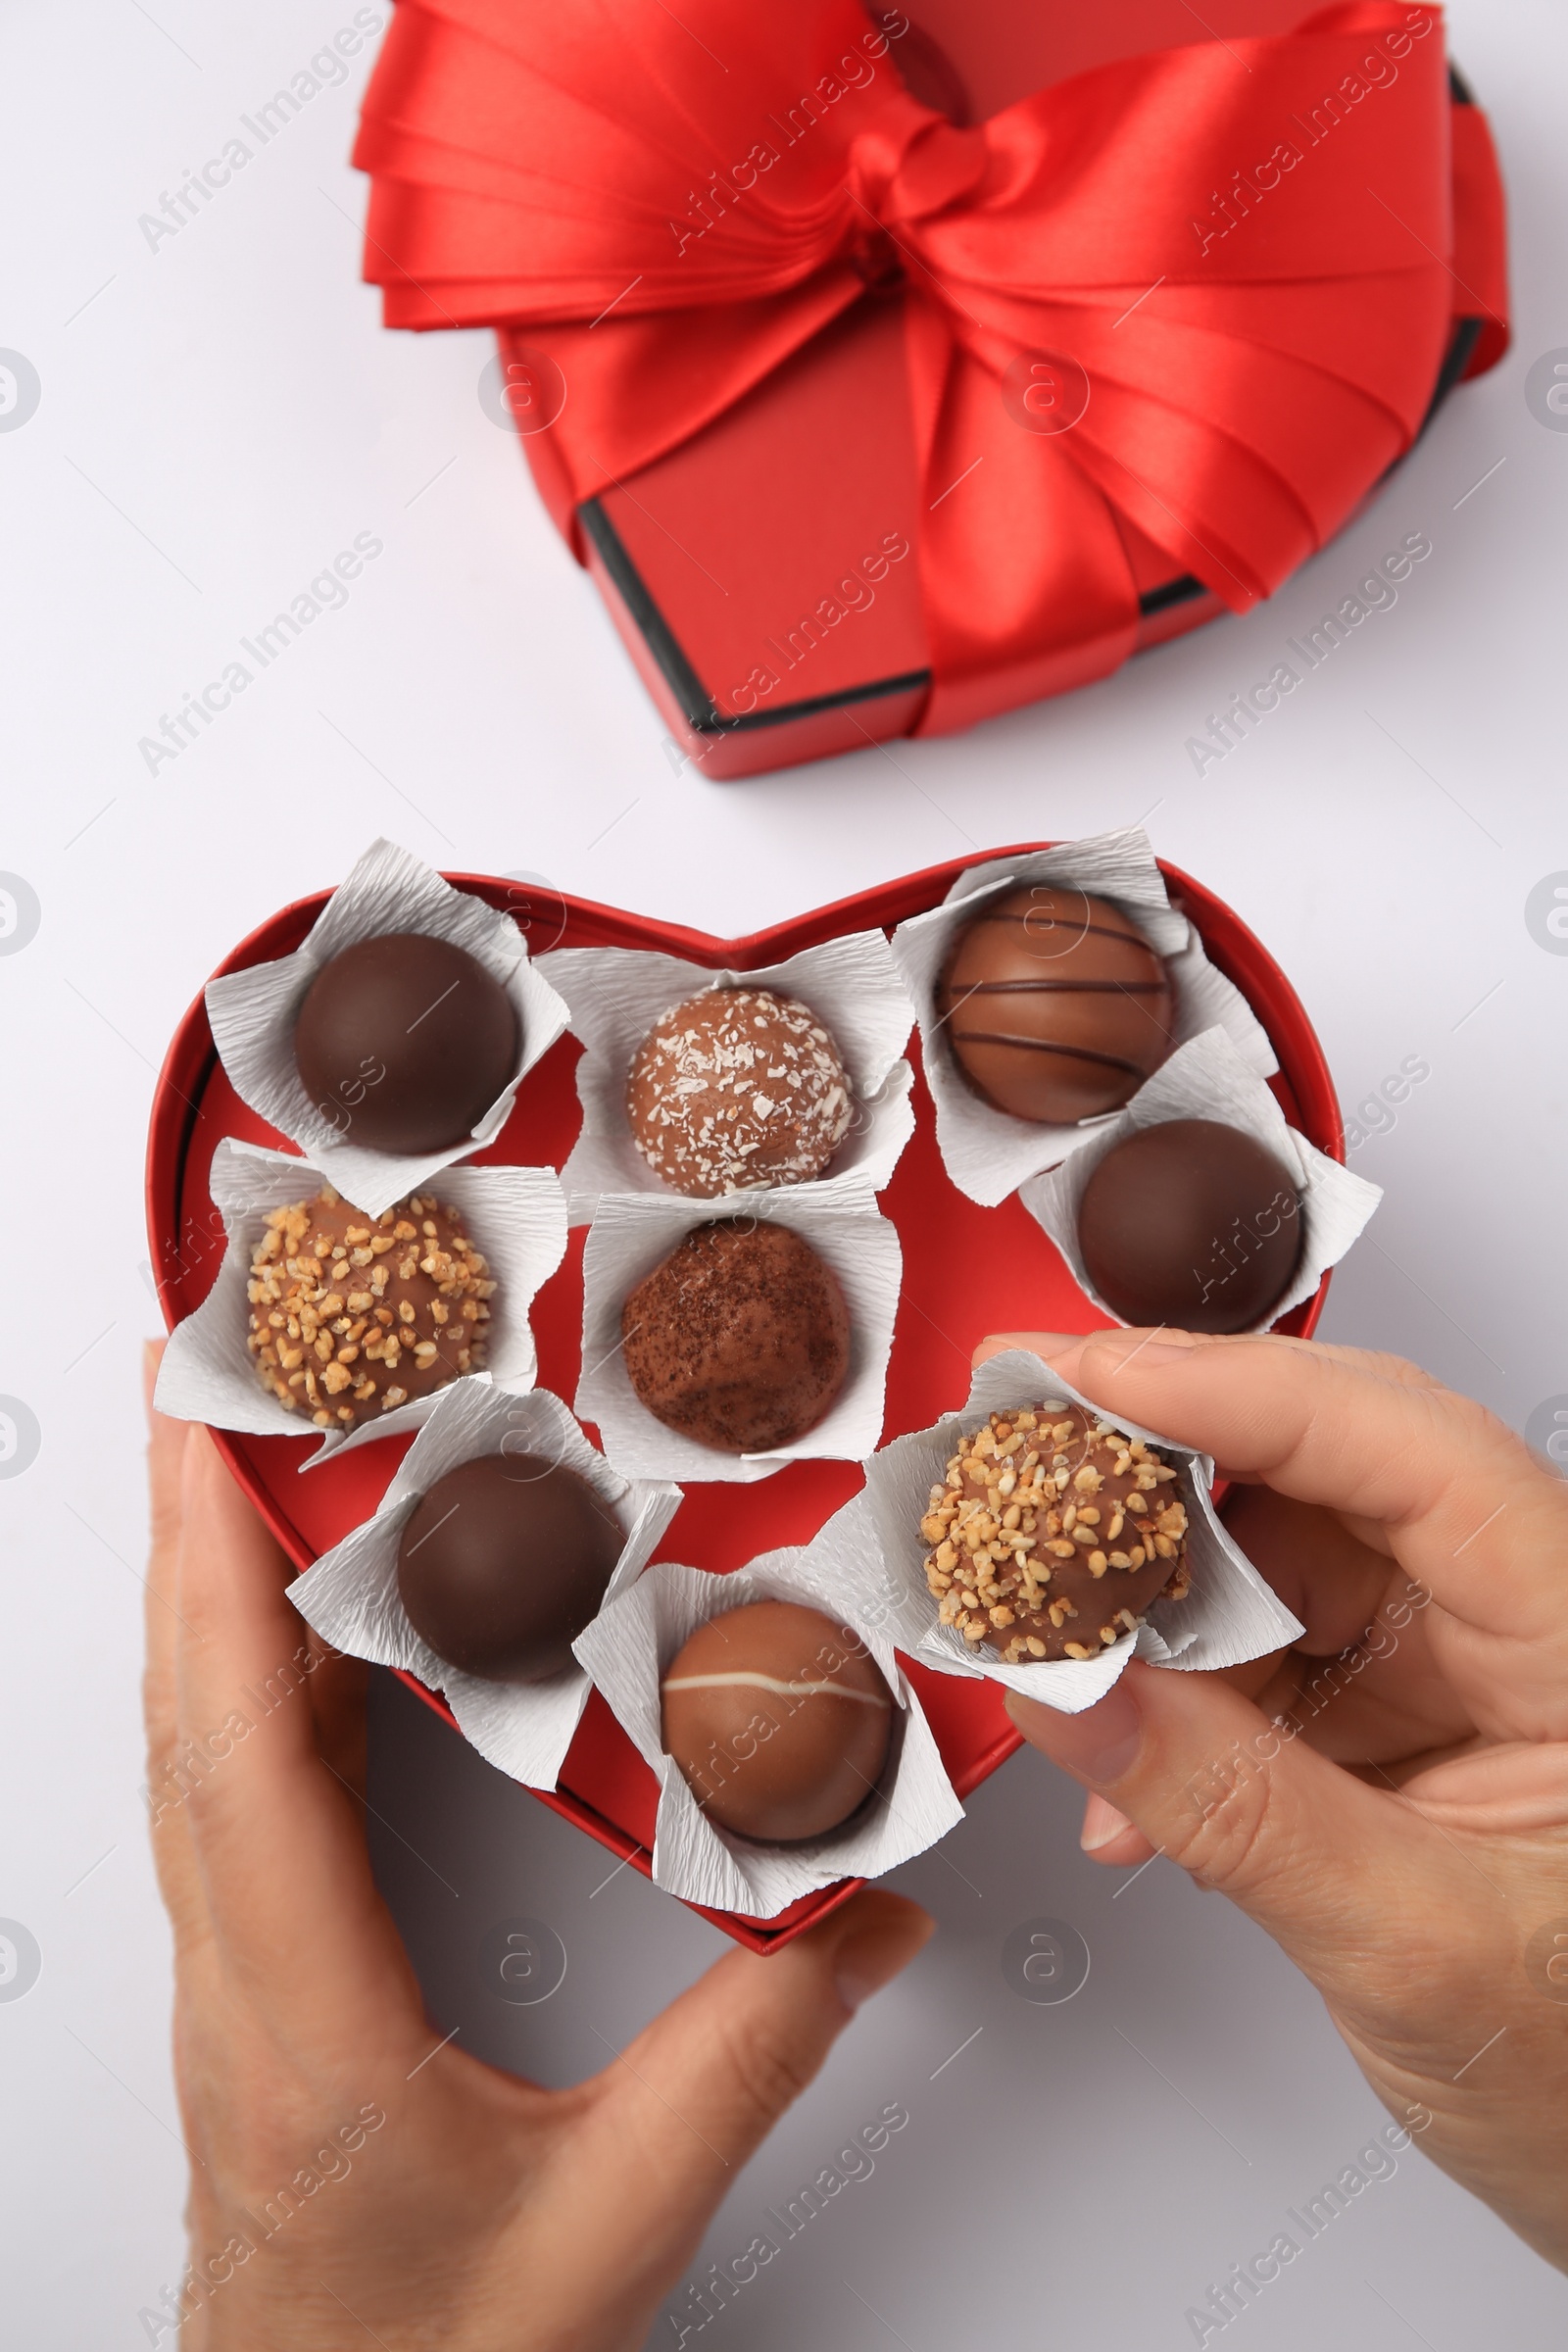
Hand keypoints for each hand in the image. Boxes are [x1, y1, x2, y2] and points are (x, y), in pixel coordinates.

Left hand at [141, 1345, 930, 2348]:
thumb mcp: (616, 2222)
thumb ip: (751, 2059)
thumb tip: (858, 1921)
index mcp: (303, 2016)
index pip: (239, 1754)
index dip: (216, 1577)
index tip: (205, 1433)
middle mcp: (238, 1979)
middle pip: (189, 1709)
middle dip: (188, 1524)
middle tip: (207, 1380)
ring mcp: (233, 1981)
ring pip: (197, 1743)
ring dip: (206, 1588)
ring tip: (239, 1461)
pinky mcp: (257, 1987)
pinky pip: (234, 1792)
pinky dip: (247, 1672)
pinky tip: (296, 1630)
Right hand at [980, 1328, 1567, 2273]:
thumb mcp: (1416, 1946)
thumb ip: (1233, 1808)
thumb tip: (1072, 1690)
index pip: (1409, 1450)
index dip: (1240, 1393)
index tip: (1091, 1380)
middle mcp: (1526, 1614)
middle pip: (1331, 1467)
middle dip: (1167, 1463)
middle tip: (1027, 1442)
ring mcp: (1465, 1658)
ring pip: (1280, 1555)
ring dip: (1155, 1608)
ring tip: (1058, 1647)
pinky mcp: (1407, 1708)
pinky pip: (1268, 1653)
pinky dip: (1180, 1699)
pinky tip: (1133, 1773)